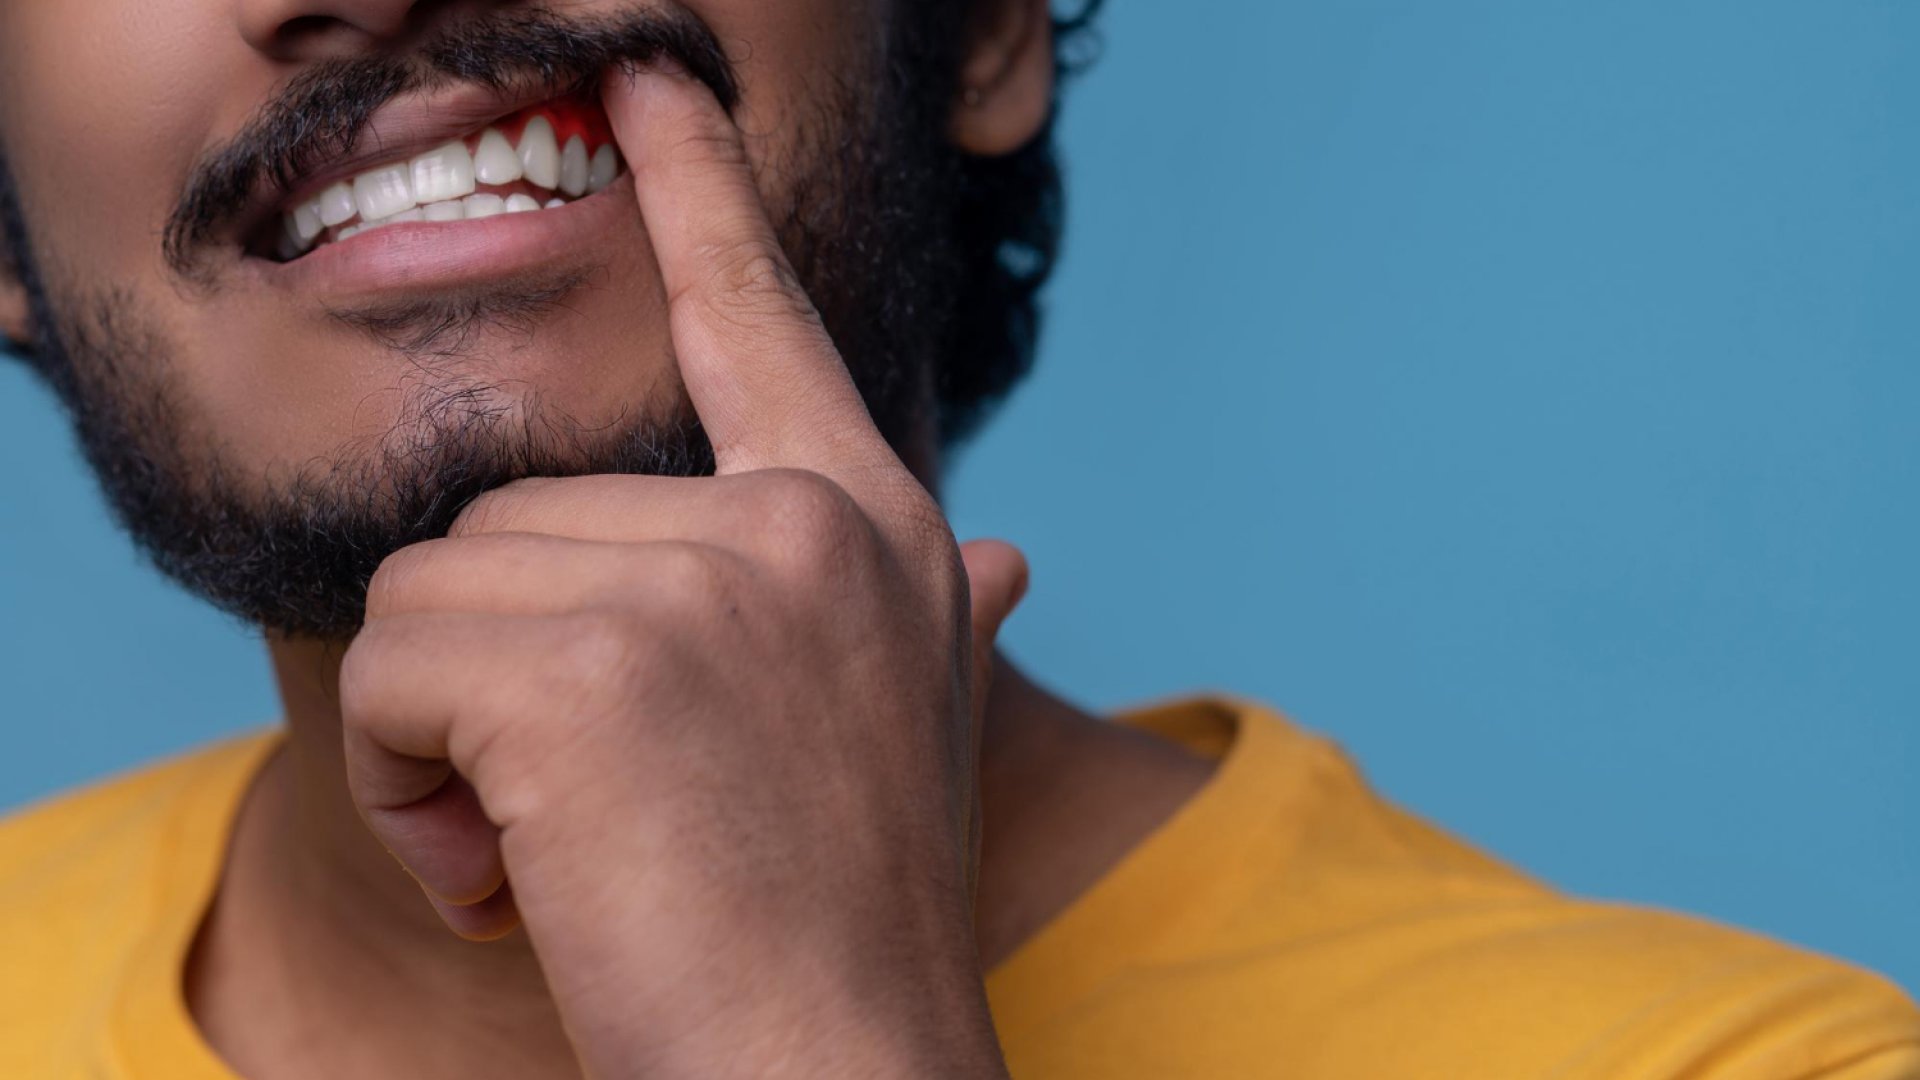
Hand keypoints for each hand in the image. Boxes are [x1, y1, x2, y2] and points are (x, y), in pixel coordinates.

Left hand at [336, 66, 1027, 1077]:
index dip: (701, 198)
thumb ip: (915, 601)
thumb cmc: (842, 916)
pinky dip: (400, 792)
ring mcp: (710, 582)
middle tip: (583, 822)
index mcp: (864, 527)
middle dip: (497, 686)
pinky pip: (388, 675)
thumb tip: (1003, 547)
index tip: (648, 83)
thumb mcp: (893, 721)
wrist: (843, 1076)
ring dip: (443, 748)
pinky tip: (509, 878)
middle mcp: (803, 525)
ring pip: (434, 596)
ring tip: (559, 854)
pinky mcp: (596, 669)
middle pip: (513, 517)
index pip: (760, 321)